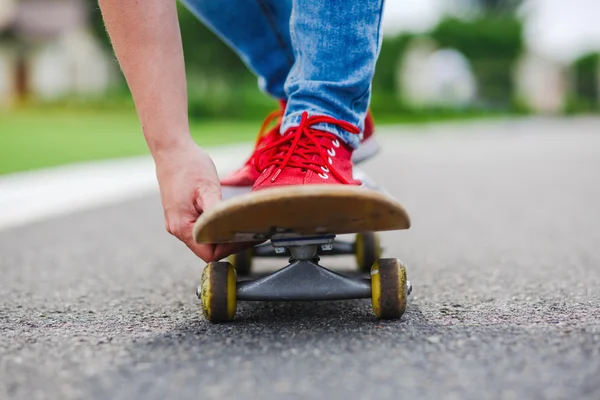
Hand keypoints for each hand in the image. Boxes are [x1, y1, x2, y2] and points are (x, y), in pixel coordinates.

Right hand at [154, 140, 246, 262]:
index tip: (247, 236)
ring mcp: (177, 222)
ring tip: (242, 222)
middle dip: (230, 242)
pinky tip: (228, 215)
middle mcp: (177, 229)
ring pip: (204, 239)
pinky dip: (215, 225)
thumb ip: (216, 213)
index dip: (230, 248)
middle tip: (251, 229)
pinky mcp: (181, 214)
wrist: (172, 150)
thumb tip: (228, 232)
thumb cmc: (189, 166)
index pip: (209, 254)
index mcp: (182, 227)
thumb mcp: (208, 189)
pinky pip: (200, 228)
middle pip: (208, 248)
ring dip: (223, 234)